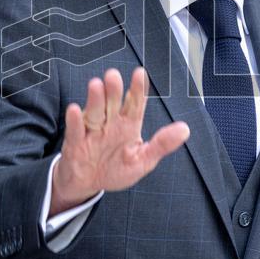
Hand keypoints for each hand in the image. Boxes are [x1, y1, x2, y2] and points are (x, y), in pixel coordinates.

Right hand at [50, 67, 189, 214]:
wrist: (88, 184)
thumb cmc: (116, 169)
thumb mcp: (143, 161)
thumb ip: (162, 145)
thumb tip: (185, 129)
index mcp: (128, 125)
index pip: (134, 104)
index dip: (137, 90)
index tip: (140, 74)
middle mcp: (110, 123)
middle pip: (112, 103)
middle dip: (113, 90)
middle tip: (113, 75)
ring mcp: (92, 131)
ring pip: (94, 112)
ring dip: (95, 99)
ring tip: (96, 85)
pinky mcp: (75, 143)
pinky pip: (75, 130)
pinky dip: (74, 121)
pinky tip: (75, 110)